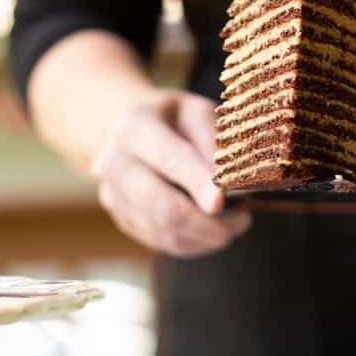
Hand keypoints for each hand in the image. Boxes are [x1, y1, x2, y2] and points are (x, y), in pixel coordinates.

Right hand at [92, 88, 250, 256]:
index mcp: (134, 127)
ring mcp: (113, 194)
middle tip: (242, 220)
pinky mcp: (121, 218)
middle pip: (162, 207)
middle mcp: (115, 162)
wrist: (137, 132)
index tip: (220, 201)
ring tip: (233, 224)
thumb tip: (227, 180)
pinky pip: (161, 242)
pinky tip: (211, 231)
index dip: (196, 183)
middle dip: (207, 222)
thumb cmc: (175, 121)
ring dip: (205, 236)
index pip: (169, 160)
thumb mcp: (197, 112)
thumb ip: (212, 141)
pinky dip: (193, 242)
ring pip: (164, 231)